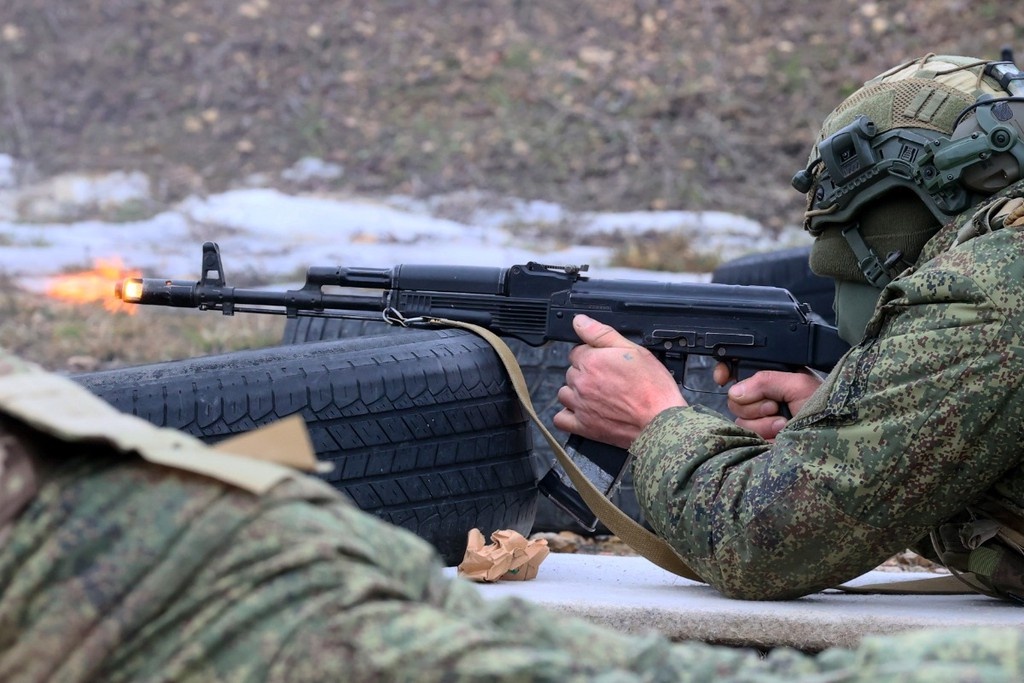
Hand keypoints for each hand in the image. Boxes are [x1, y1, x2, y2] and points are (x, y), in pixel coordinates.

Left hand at [553, 314, 685, 448]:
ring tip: (598, 395)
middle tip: (608, 379)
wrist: (661, 420)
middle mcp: (581, 383)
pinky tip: (582, 411)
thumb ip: (601, 333)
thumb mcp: (633, 350)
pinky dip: (567, 415)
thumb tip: (579, 321)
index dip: (593, 355)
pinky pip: (561, 419)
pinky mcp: (584, 426)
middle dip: (586, 373)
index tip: (606, 363)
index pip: (577, 351)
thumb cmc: (652, 387)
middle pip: (572, 372)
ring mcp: (580, 406)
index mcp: (591, 362)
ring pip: (565, 393)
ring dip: (576, 392)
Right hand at [714, 365, 820, 439]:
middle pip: (736, 396)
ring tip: (783, 422)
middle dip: (755, 403)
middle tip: (775, 405)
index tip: (722, 377)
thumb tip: (735, 392)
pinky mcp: (759, 439)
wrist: (832, 443)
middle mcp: (765, 397)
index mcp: (774, 378)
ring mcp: (761, 420)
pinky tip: (781, 434)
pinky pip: (745, 434)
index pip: (741, 369)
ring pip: (739, 416)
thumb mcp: (798, 384)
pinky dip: (764, 433)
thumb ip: (765, 380)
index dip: (728, 371)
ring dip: (762, 421)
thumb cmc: (825, 408)